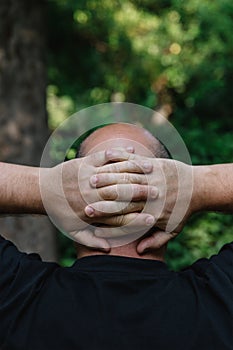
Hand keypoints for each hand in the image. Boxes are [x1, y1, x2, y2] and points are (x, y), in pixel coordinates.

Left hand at [39, 149, 155, 248]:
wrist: (42, 191)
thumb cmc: (59, 212)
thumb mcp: (72, 231)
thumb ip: (91, 241)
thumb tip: (108, 249)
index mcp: (93, 212)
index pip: (121, 217)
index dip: (138, 219)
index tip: (153, 220)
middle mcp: (93, 194)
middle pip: (123, 194)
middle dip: (143, 194)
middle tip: (160, 194)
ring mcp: (89, 176)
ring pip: (117, 173)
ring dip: (136, 172)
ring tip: (153, 171)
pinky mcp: (84, 163)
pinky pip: (105, 156)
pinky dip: (119, 152)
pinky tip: (132, 149)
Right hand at [84, 150, 193, 248]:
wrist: (198, 188)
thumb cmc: (183, 210)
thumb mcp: (173, 229)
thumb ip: (157, 241)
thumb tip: (141, 250)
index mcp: (152, 213)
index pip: (123, 217)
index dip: (105, 217)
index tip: (89, 216)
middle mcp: (150, 196)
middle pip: (121, 198)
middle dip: (101, 200)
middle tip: (84, 202)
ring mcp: (152, 179)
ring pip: (125, 179)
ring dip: (106, 180)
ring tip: (90, 180)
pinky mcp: (154, 166)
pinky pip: (135, 162)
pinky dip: (120, 162)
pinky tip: (108, 163)